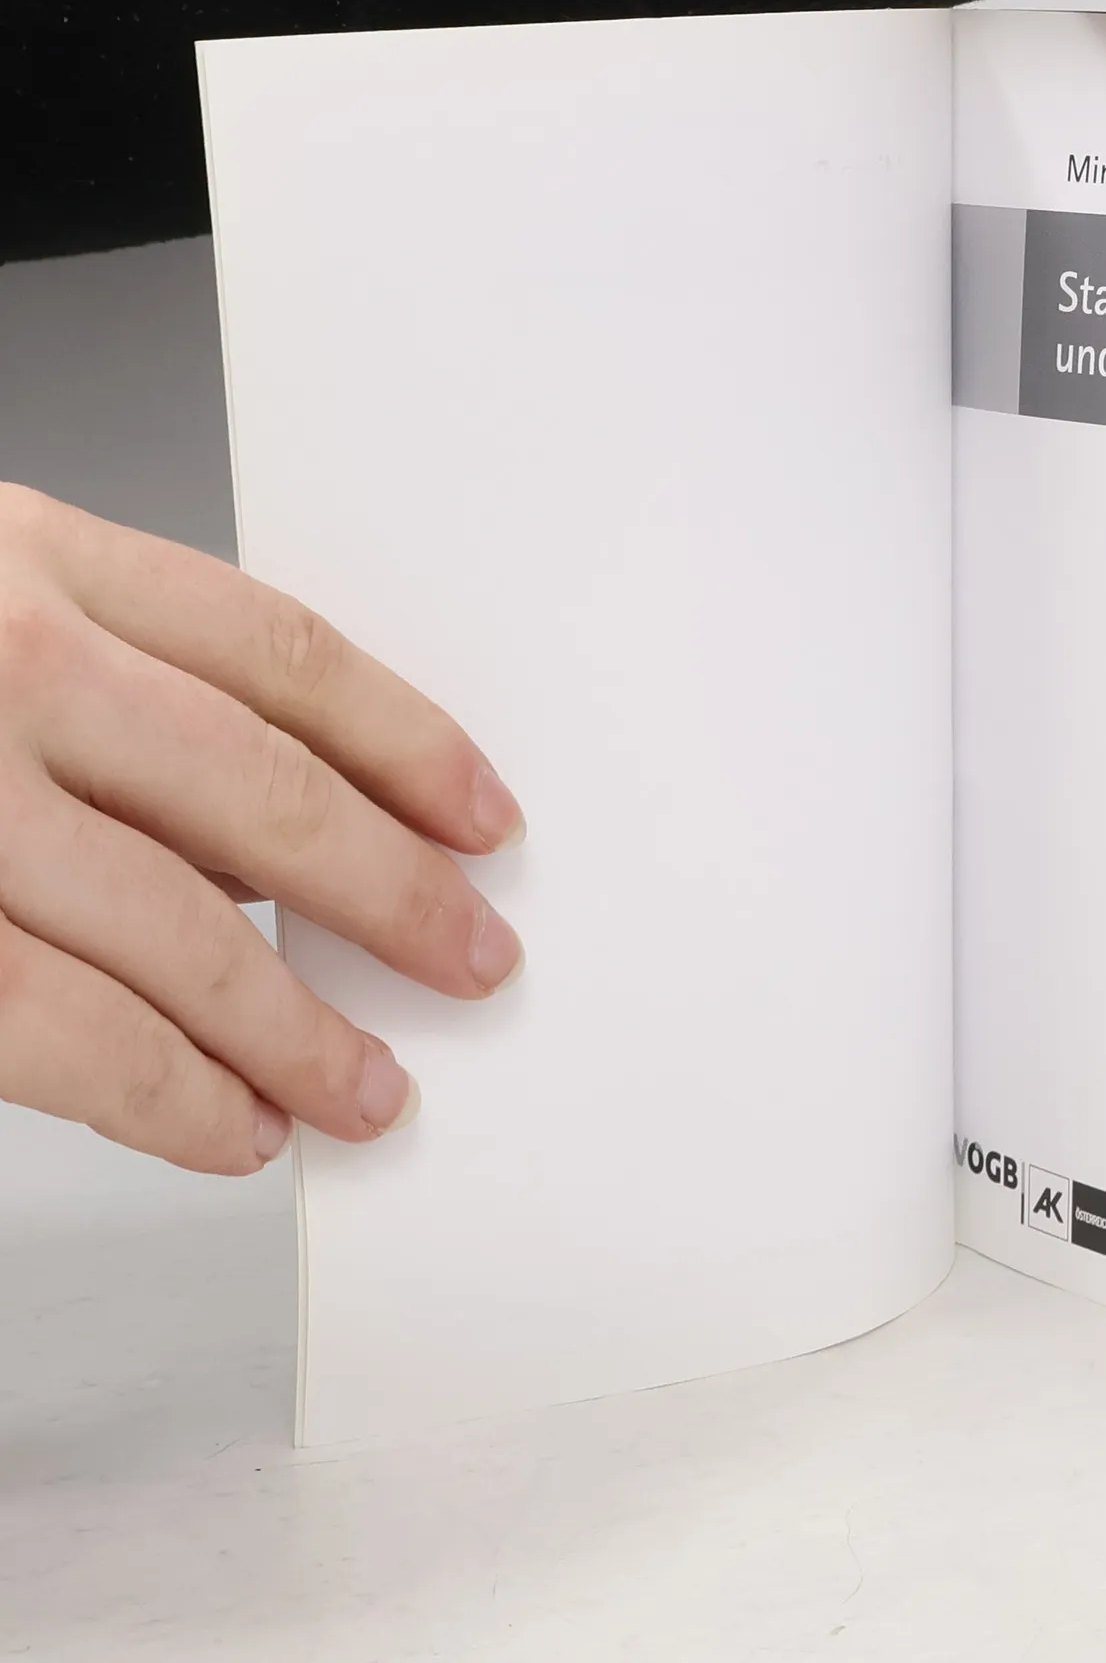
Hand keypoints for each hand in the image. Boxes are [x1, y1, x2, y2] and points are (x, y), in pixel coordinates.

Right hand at [0, 486, 525, 1173]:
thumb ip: (112, 675)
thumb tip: (273, 830)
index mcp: (32, 558)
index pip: (283, 655)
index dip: (409, 742)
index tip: (482, 814)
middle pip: (259, 794)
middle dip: (392, 894)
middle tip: (472, 958)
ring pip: (177, 931)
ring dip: (295, 1027)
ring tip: (369, 1087)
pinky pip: (56, 1031)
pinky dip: (162, 1093)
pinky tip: (228, 1124)